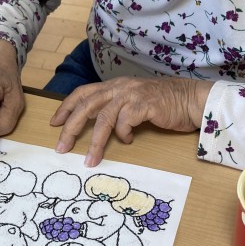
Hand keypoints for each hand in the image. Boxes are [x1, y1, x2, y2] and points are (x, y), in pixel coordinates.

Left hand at [50, 76, 212, 166]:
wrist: (190, 99)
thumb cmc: (162, 104)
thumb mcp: (133, 101)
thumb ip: (115, 108)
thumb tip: (96, 127)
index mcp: (114, 86)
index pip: (83, 93)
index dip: (66, 107)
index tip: (54, 123)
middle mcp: (120, 87)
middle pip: (86, 105)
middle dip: (70, 127)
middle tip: (61, 147)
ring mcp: (132, 95)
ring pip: (103, 117)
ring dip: (95, 141)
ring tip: (90, 160)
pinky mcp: (145, 104)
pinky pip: (125, 121)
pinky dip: (123, 134)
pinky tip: (128, 140)